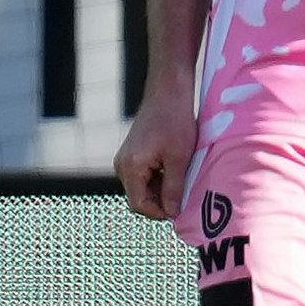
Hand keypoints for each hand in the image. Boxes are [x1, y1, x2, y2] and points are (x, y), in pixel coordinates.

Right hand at [115, 86, 199, 221]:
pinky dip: (157, 179)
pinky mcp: (131, 154)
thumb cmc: (175, 121)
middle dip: (159, 202)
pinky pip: (141, 176)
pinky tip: (173, 170)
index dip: (158, 212)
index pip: (139, 204)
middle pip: (138, 197)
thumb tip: (172, 213)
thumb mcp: (179, 158)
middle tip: (182, 197)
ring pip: (141, 188)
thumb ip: (174, 188)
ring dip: (159, 190)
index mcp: (131, 167)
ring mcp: (125, 159)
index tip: (178, 211)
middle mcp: (122, 165)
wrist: (168, 92)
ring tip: (180, 180)